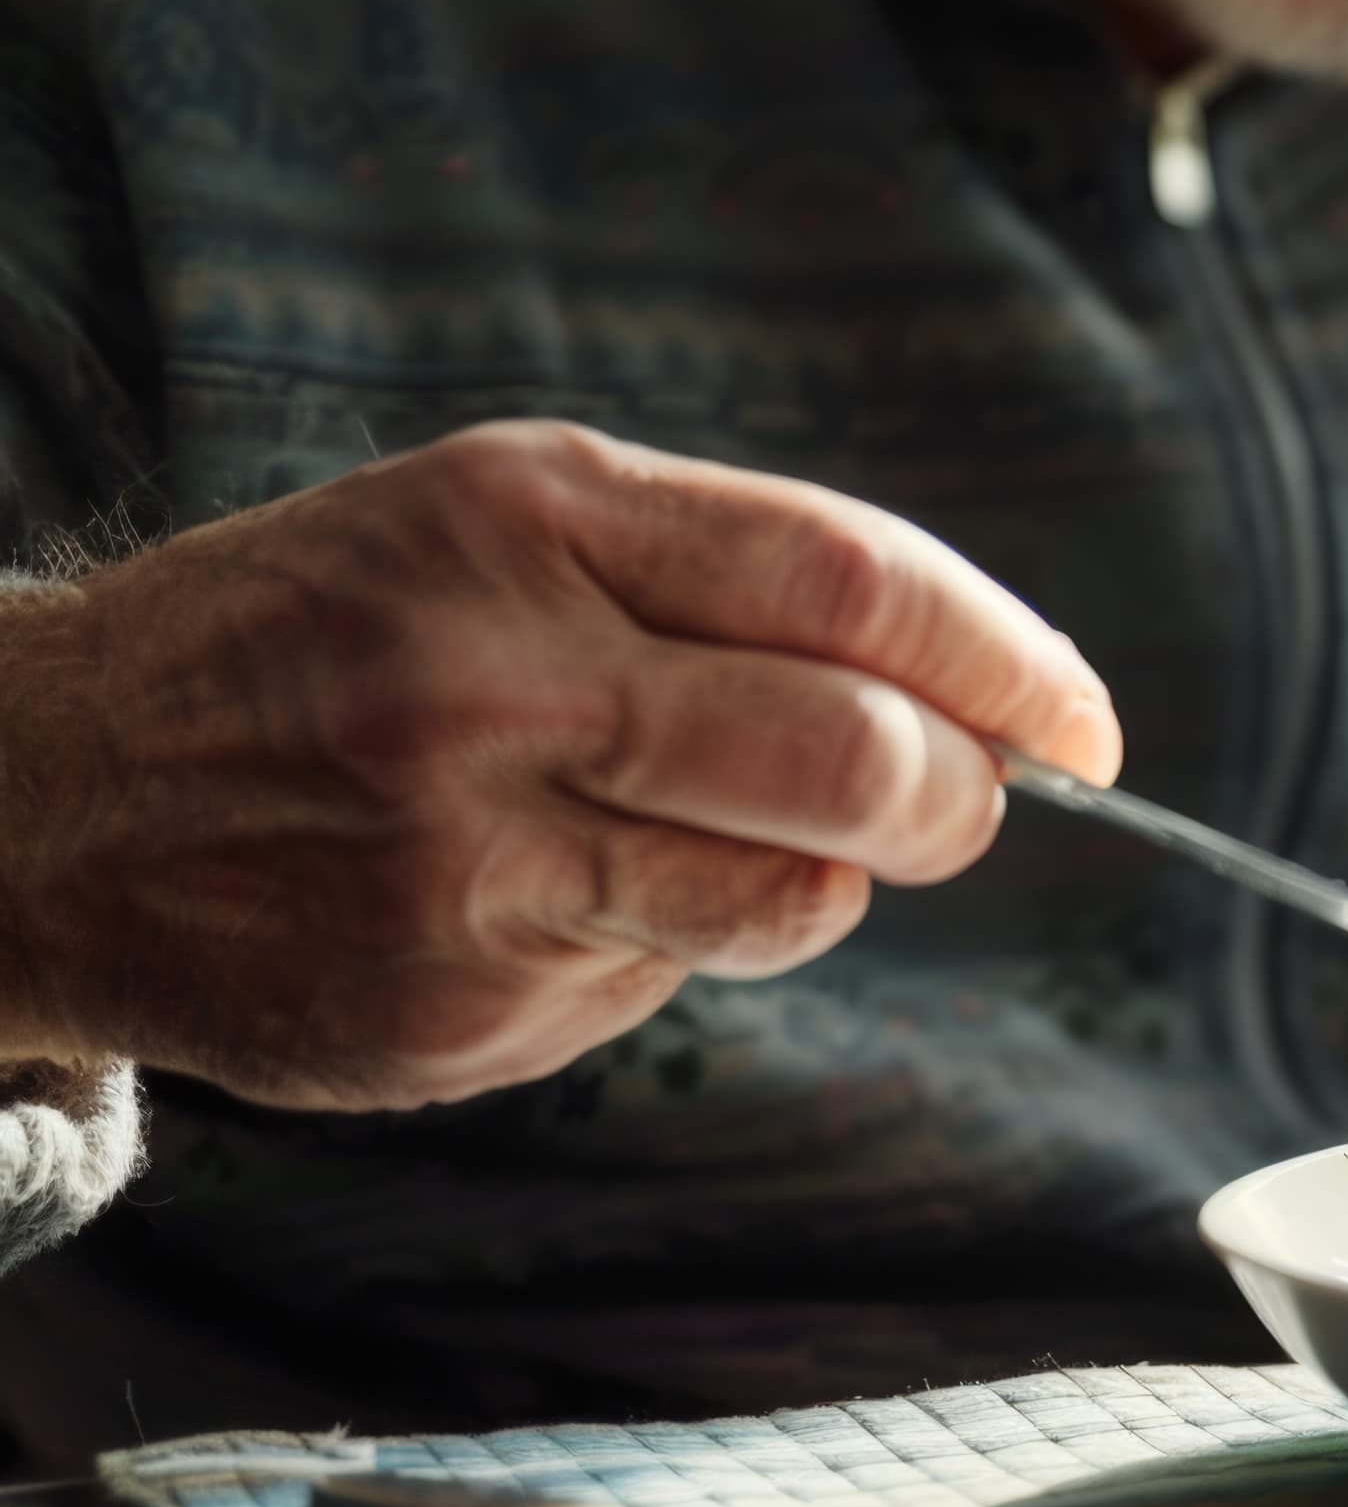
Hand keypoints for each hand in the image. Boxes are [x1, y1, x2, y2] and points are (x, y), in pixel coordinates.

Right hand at [0, 421, 1121, 1109]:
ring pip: (793, 899)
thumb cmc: (326, 647)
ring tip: (718, 845)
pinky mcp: (449, 995)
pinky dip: (676, 951)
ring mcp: (468, 844)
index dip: (1010, 659)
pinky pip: (668, 983)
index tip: (1084, 722)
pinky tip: (560, 906)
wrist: (45, 793)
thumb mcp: (495, 531)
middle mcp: (500, 665)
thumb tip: (987, 705)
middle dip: (959, 798)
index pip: (855, 580)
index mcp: (532, 511)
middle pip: (860, 756)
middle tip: (954, 806)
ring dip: (823, 886)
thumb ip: (725, 585)